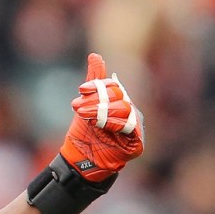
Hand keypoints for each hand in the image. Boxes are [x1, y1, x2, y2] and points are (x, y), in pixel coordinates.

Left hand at [59, 53, 143, 182]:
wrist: (81, 158)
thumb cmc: (85, 132)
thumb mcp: (85, 105)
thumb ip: (94, 82)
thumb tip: (95, 55)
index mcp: (120, 101)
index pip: (113, 87)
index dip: (98, 86)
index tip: (81, 89)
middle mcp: (130, 112)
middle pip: (119, 97)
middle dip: (96, 100)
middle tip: (77, 107)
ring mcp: (135, 127)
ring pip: (124, 110)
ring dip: (101, 111)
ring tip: (84, 115)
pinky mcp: (137, 143)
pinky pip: (130, 128)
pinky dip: (114, 123)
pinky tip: (100, 125)